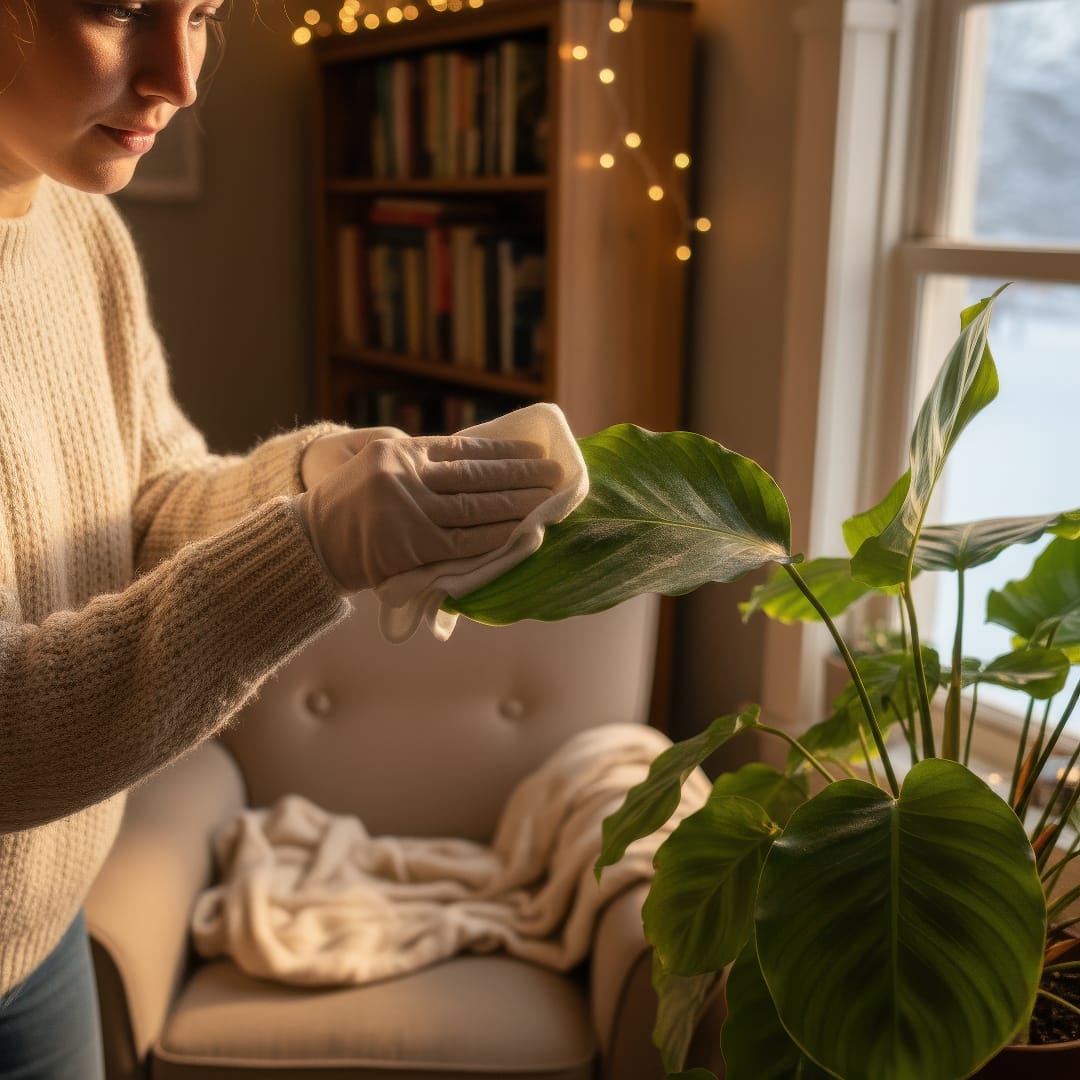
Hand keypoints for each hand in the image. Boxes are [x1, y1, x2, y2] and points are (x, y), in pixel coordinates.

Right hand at [294, 435, 563, 591]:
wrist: (310, 544)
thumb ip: (420, 467)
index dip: (502, 450)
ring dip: (518, 503)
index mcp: (400, 452)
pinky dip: (497, 535)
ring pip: (476, 506)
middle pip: (476, 474)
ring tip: (548, 500)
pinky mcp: (412, 545)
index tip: (533, 449)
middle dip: (520, 474)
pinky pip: (465, 540)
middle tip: (555, 473)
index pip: (463, 449)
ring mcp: (408, 510)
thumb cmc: (348, 510)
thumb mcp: (377, 470)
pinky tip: (523, 530)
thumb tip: (480, 468)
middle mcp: (405, 475)